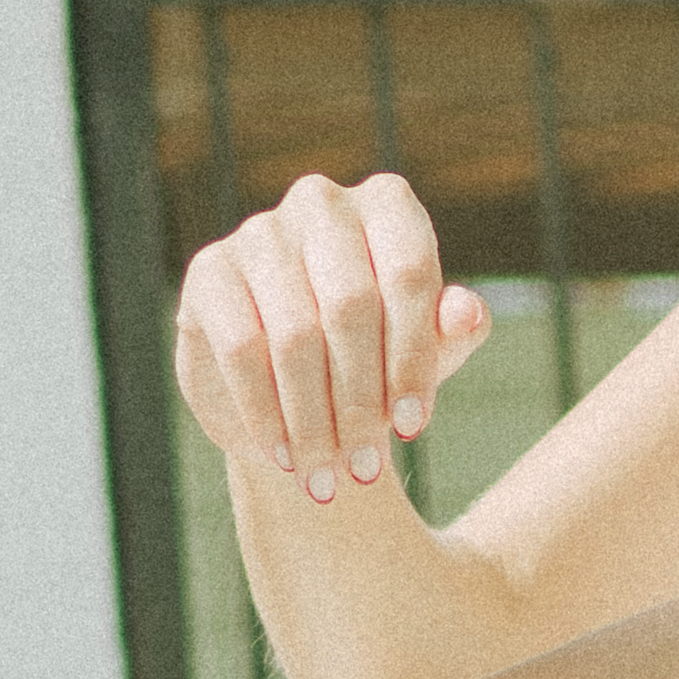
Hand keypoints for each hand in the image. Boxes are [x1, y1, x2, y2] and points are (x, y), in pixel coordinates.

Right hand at [174, 172, 491, 504]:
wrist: (293, 387)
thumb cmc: (376, 359)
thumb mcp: (426, 352)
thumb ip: (452, 332)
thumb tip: (468, 312)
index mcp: (387, 204)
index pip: (408, 275)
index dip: (412, 358)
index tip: (411, 428)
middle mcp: (322, 202)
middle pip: (350, 306)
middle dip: (360, 400)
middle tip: (366, 468)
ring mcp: (261, 231)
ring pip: (294, 335)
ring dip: (313, 420)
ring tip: (328, 476)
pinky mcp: (210, 271)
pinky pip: (241, 350)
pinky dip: (265, 412)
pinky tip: (283, 455)